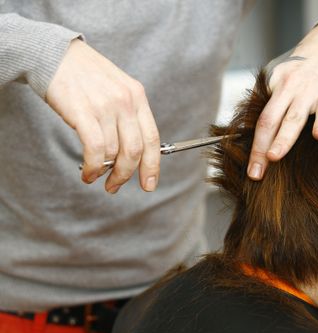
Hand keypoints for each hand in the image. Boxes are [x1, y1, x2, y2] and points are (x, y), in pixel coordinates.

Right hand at [46, 39, 159, 192]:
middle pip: (135, 150)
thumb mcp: (118, 87)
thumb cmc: (86, 74)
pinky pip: (96, 149)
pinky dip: (93, 167)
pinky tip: (87, 172)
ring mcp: (105, 107)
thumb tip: (133, 151)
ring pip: (113, 153)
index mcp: (138, 96)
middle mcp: (125, 102)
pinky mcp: (83, 112)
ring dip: (104, 172)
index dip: (153, 165)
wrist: (56, 54)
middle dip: (127, 175)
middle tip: (115, 186)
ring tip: (95, 176)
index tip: (149, 183)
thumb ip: (129, 114)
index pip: (152, 138)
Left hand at [247, 22, 317, 179]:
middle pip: (268, 120)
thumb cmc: (307, 67)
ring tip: (273, 157)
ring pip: (292, 118)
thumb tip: (261, 137)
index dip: (253, 145)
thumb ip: (274, 103)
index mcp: (272, 86)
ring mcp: (309, 91)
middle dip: (259, 149)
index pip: (258, 119)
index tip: (250, 167)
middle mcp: (287, 88)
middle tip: (255, 172)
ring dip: (282, 139)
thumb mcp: (284, 79)